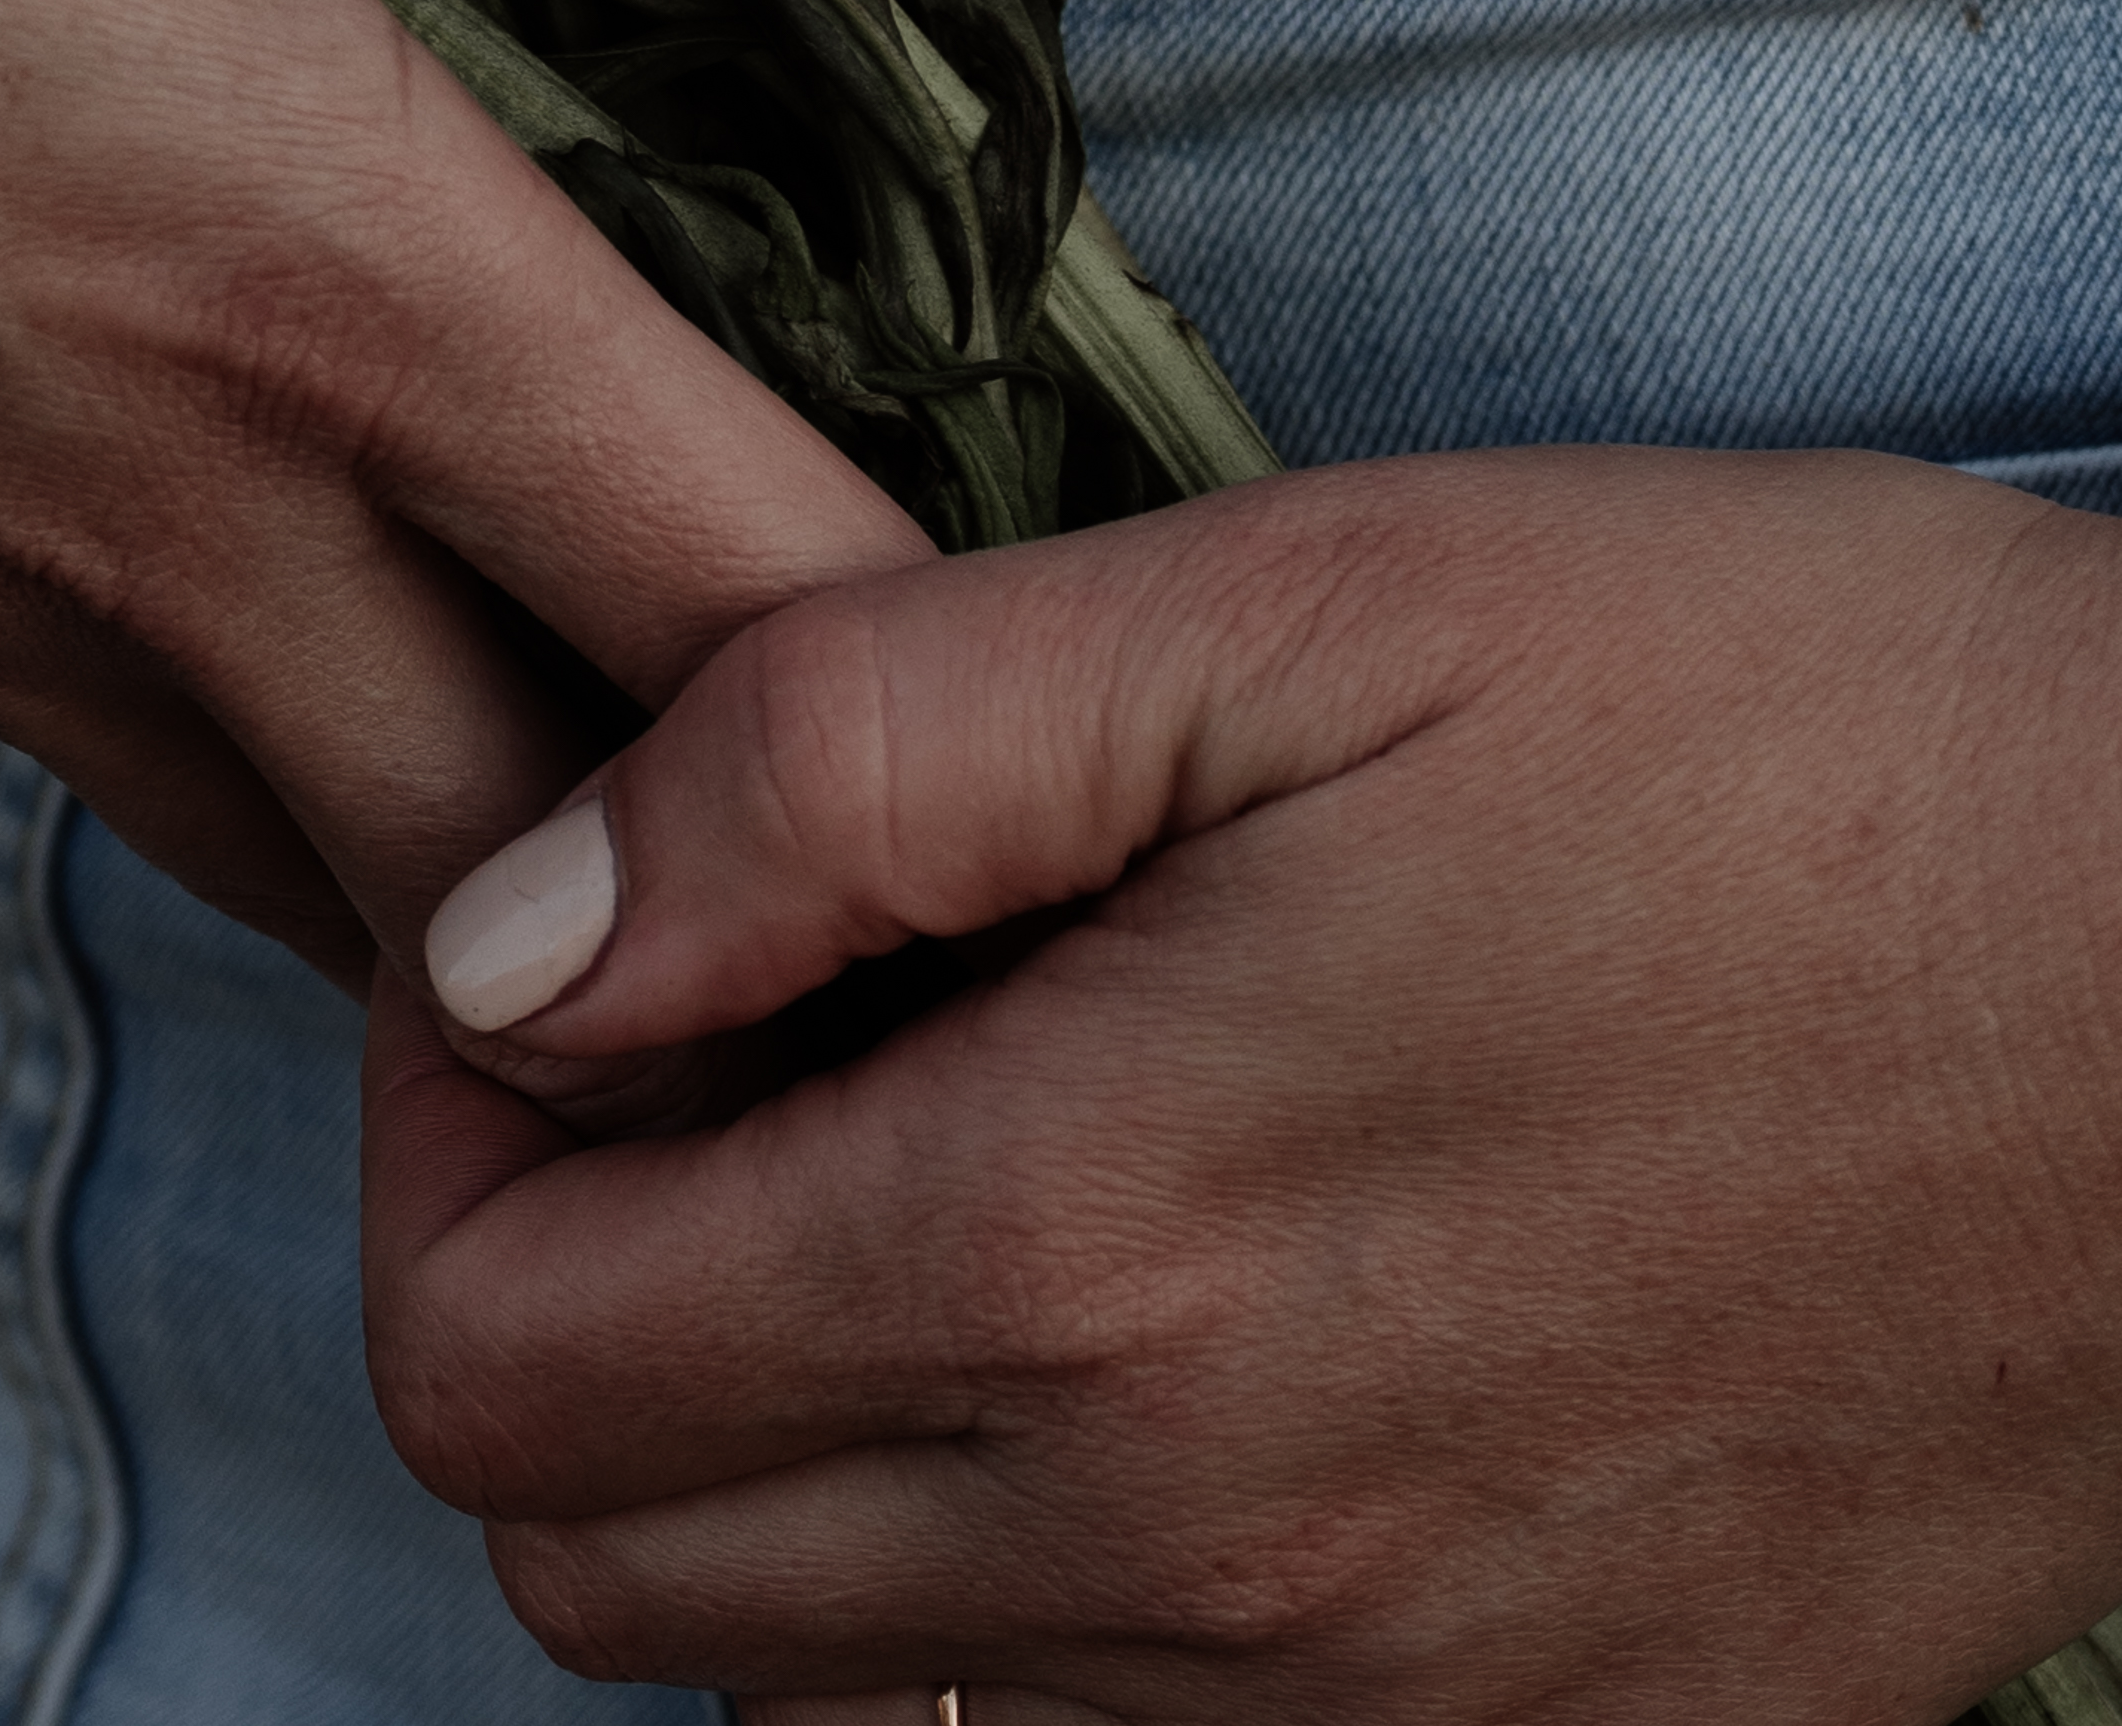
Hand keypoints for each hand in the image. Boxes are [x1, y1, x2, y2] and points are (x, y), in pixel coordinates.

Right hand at [0, 0, 911, 970]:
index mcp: (298, 267)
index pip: (784, 644)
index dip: (970, 713)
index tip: (1062, 694)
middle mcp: (140, 523)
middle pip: (580, 893)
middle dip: (739, 890)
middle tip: (844, 779)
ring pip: (293, 862)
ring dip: (439, 828)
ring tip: (547, 731)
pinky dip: (115, 683)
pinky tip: (95, 510)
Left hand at [367, 443, 2121, 1718]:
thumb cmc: (1772, 731)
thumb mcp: (1268, 607)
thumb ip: (824, 765)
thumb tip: (513, 937)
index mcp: (1078, 1254)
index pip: (490, 1365)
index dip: (450, 1137)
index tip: (568, 953)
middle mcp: (1193, 1563)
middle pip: (610, 1576)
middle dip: (572, 1302)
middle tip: (726, 1045)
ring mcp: (1382, 1720)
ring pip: (836, 1708)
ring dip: (788, 1460)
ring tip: (933, 1165)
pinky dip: (1035, 1592)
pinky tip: (1152, 1323)